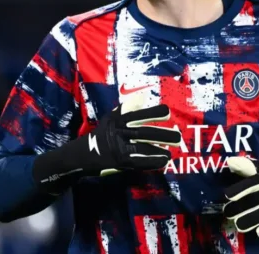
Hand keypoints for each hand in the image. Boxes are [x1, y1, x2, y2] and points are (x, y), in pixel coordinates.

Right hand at [33, 93, 182, 190]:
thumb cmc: (100, 134)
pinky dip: (152, 161)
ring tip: (173, 150)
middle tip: (177, 136)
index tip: (167, 112)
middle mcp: (118, 132)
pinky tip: (163, 160)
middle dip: (162, 134)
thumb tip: (143, 96)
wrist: (81, 155)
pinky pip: (139, 162)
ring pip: (143, 148)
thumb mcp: (111, 118)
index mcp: (117, 119)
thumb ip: (127, 108)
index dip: (153, 113)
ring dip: (160, 149)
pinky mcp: (119, 162)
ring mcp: (118, 148)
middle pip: (144, 133)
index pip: (137, 114)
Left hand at [223, 157, 258, 239]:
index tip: (227, 195)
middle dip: (241, 207)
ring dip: (251, 220)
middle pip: (257, 200)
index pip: (253, 183)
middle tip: (227, 212)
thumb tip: (230, 162)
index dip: (239, 189)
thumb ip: (245, 166)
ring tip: (238, 225)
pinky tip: (258, 233)